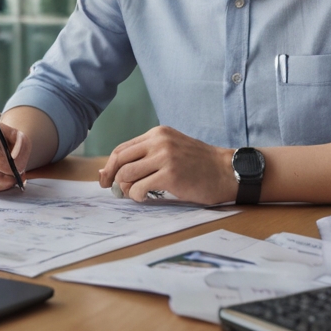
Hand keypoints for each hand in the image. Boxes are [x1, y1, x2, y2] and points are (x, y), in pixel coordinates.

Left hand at [98, 126, 236, 204]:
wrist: (225, 171)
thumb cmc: (198, 164)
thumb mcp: (172, 149)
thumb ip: (146, 156)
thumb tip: (113, 171)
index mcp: (157, 133)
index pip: (122, 148)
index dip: (110, 166)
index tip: (105, 178)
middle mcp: (159, 142)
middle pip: (120, 160)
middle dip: (112, 177)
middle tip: (115, 190)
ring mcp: (164, 157)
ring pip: (126, 174)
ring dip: (125, 188)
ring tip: (135, 193)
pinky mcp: (170, 175)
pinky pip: (139, 187)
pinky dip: (136, 195)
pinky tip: (144, 197)